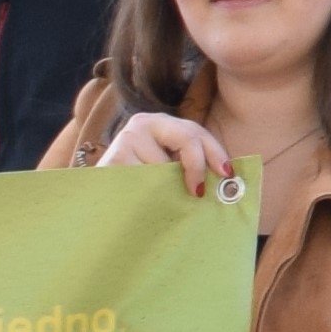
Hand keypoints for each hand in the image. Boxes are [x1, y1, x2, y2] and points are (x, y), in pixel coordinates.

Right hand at [96, 111, 236, 195]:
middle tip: (200, 192)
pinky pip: (147, 180)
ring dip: (170, 188)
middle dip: (198, 165)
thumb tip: (228, 179)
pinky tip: (142, 202)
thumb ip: (192, 169)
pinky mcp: (115, 159)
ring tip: (159, 200)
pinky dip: (151, 196)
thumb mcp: (169, 172)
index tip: (226, 173)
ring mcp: (127, 138)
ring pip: (166, 165)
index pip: (195, 132)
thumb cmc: (141, 188)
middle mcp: (142, 124)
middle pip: (186, 138)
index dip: (215, 151)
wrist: (101, 208)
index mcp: (161, 123)